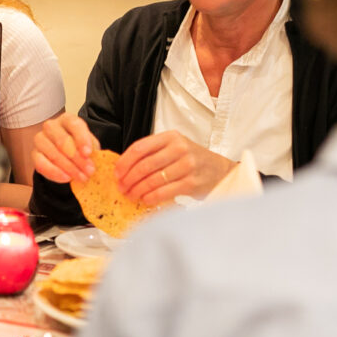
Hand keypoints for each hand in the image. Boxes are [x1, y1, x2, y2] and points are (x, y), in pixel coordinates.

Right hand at [32, 113, 99, 183]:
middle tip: (89, 171)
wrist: (66, 157)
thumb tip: (98, 158)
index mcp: (67, 120)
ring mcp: (40, 139)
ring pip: (53, 153)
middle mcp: (51, 126)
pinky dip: (55, 173)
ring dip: (69, 168)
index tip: (88, 153)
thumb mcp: (89, 145)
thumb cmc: (79, 148)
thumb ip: (93, 149)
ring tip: (81, 177)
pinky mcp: (34, 154)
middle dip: (77, 158)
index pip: (74, 125)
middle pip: (62, 140)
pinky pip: (41, 164)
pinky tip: (66, 178)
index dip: (82, 139)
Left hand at [115, 130, 236, 204]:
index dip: (124, 162)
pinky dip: (151, 197)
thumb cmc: (192, 159)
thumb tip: (124, 168)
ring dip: (137, 190)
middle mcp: (179, 148)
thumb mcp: (174, 148)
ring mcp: (187, 165)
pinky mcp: (191, 182)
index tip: (117, 173)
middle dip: (128, 179)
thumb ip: (152, 153)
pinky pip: (164, 191)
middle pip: (144, 165)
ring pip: (153, 179)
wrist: (219, 170)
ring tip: (131, 195)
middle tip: (121, 187)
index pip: (140, 148)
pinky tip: (145, 200)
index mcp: (170, 137)